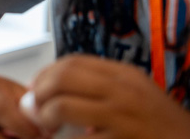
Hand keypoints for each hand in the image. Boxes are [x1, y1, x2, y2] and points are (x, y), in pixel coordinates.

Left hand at [27, 54, 189, 137]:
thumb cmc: (157, 119)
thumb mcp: (132, 90)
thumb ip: (98, 83)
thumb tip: (52, 85)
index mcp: (123, 74)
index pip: (72, 62)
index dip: (45, 73)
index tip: (34, 87)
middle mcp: (121, 90)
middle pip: (62, 79)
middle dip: (39, 92)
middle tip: (32, 107)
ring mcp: (121, 116)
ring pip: (63, 107)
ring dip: (45, 117)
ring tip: (46, 127)